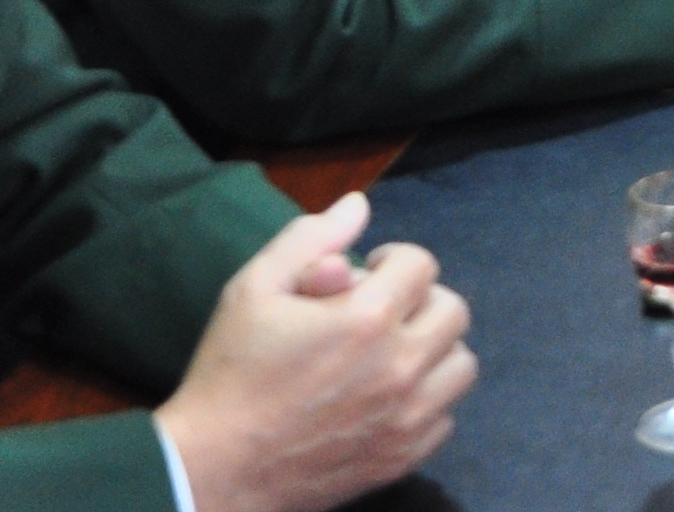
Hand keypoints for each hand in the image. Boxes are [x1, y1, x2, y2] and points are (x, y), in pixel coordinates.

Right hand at [152, 191, 475, 511]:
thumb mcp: (254, 290)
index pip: (422, 264)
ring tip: (390, 354)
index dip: (393, 260)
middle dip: (419, 300)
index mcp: (368, 317)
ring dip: (432, 350)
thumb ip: (309, 239)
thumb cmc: (230, 373)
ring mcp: (407, 416)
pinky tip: (386, 399)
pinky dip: (425, 402)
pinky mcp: (403, 457)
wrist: (213, 469)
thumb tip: (358, 204)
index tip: (369, 273)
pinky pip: (445, 417)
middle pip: (452, 310)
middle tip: (382, 312)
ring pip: (460, 364)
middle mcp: (401, 365)